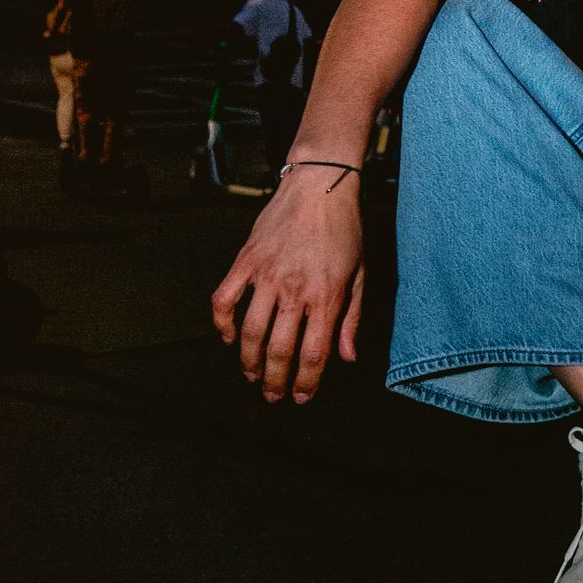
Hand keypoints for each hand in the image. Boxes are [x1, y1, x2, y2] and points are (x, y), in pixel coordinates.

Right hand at [210, 167, 363, 403]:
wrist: (320, 186)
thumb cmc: (345, 229)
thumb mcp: (360, 274)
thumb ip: (352, 318)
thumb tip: (347, 358)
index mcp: (327, 295)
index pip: (315, 353)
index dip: (307, 382)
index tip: (301, 397)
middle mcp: (295, 289)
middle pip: (280, 349)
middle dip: (275, 380)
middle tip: (272, 396)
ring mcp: (266, 275)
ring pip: (250, 332)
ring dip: (249, 361)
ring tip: (253, 375)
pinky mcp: (246, 260)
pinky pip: (224, 300)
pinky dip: (222, 324)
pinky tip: (229, 337)